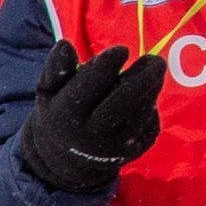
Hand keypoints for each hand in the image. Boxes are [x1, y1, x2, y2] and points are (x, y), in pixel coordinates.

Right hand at [18, 40, 169, 197]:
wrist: (66, 161)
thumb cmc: (58, 114)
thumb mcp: (48, 93)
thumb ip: (56, 68)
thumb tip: (65, 45)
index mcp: (67, 116)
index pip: (90, 85)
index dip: (108, 64)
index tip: (122, 50)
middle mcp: (91, 134)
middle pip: (123, 101)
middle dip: (144, 78)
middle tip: (156, 60)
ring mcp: (114, 146)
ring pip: (141, 112)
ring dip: (152, 88)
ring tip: (154, 71)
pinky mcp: (133, 153)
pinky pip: (149, 125)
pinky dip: (151, 106)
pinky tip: (146, 96)